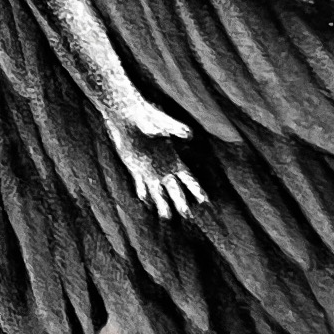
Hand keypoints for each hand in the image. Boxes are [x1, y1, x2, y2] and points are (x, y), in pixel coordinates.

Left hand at [117, 106, 202, 220]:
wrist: (128, 116)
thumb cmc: (147, 117)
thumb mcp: (163, 123)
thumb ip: (176, 130)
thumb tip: (190, 134)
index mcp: (174, 159)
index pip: (188, 178)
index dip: (197, 189)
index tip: (206, 200)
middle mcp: (163, 167)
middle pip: (175, 189)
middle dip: (182, 202)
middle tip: (188, 216)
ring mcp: (149, 169)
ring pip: (158, 191)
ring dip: (162, 203)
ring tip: (166, 218)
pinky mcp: (135, 168)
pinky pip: (140, 184)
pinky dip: (143, 192)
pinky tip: (145, 201)